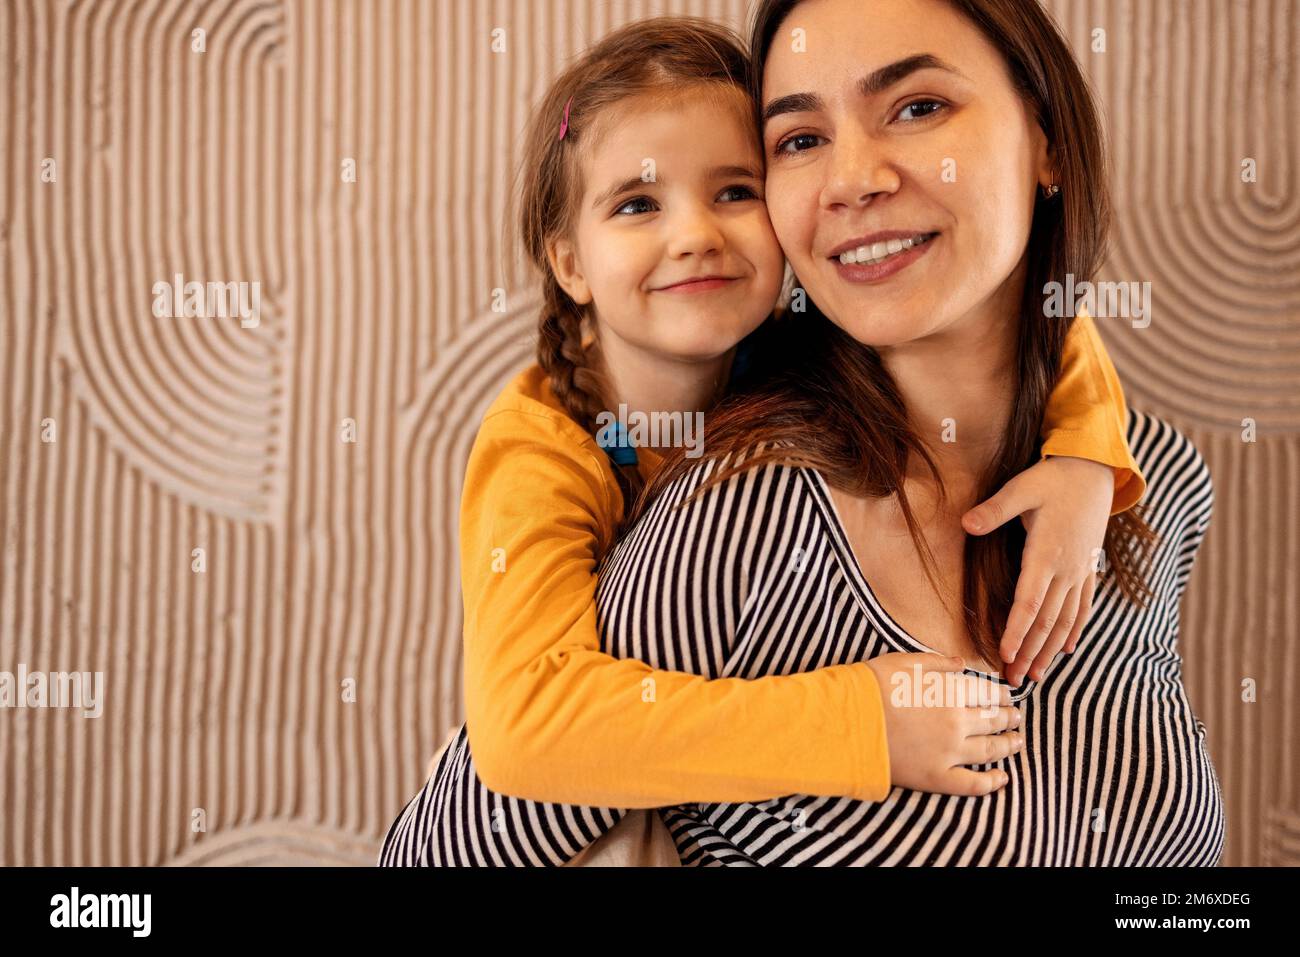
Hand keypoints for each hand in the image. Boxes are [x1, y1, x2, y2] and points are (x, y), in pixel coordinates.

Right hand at [865, 652, 1023, 795]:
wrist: (848, 720)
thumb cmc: (872, 686)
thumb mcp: (905, 661)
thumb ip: (938, 662)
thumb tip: (962, 663)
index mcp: (951, 691)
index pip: (988, 693)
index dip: (1002, 694)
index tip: (1008, 696)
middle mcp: (957, 721)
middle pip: (994, 720)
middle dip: (1008, 718)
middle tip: (1016, 717)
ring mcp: (949, 752)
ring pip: (990, 750)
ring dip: (1008, 745)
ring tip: (1017, 741)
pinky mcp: (936, 777)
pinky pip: (972, 783)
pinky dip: (992, 782)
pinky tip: (1003, 779)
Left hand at [960, 456, 1112, 685]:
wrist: (1094, 471)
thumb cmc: (1053, 478)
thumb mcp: (1021, 487)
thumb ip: (994, 509)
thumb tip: (966, 523)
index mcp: (1046, 553)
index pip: (1029, 602)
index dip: (1017, 631)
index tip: (1005, 655)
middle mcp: (1066, 568)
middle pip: (1046, 620)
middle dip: (1029, 652)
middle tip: (1013, 681)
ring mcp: (1080, 571)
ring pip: (1065, 620)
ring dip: (1049, 650)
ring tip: (1035, 676)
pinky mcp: (1088, 568)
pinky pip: (1083, 606)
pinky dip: (1074, 630)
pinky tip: (1066, 649)